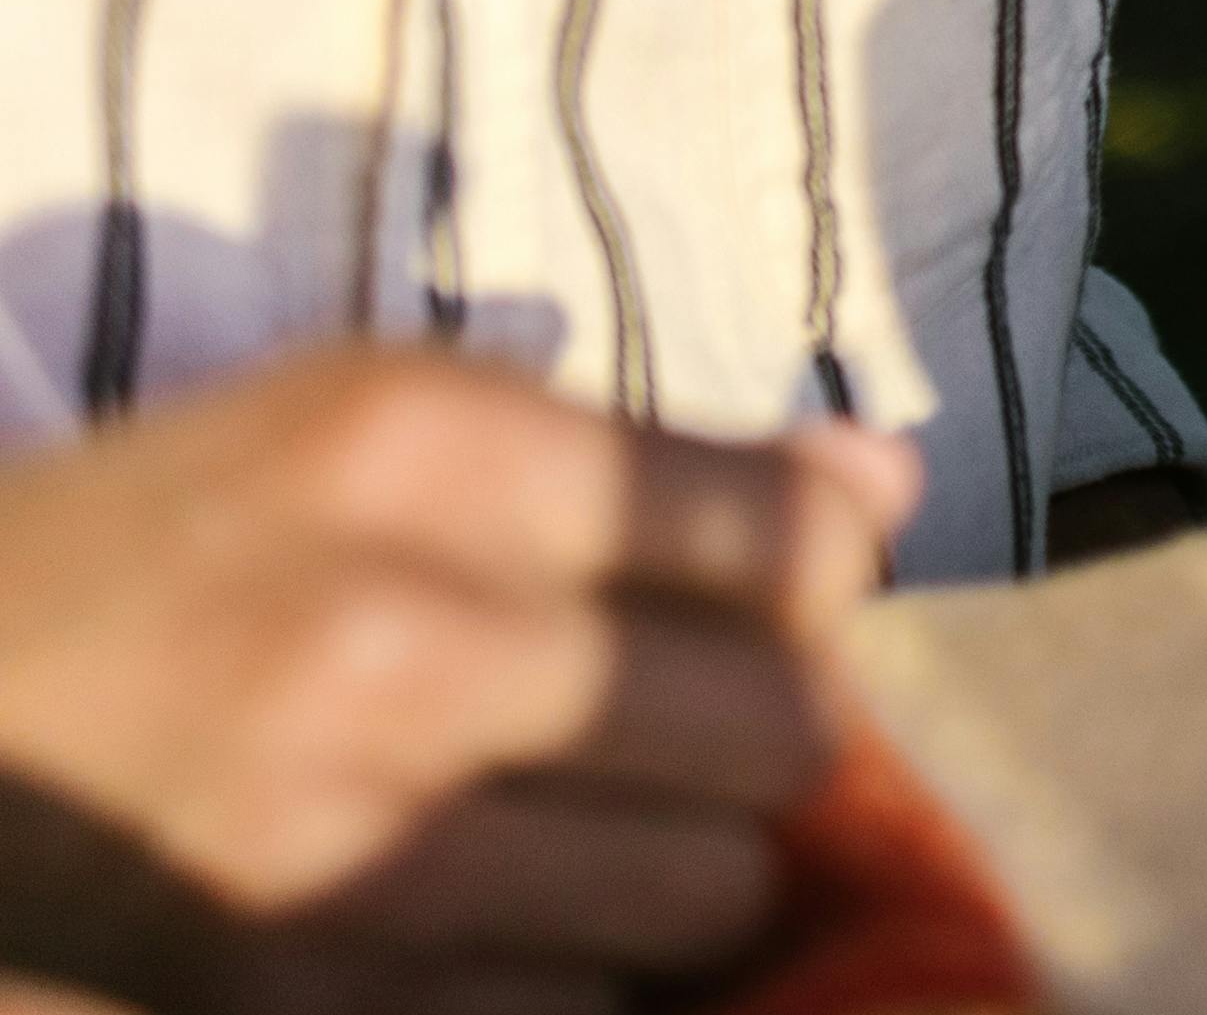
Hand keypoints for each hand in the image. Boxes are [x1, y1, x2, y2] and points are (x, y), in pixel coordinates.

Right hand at [0, 349, 912, 1011]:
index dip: (809, 576)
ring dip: (677, 866)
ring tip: (579, 824)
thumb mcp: (359, 422)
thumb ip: (640, 453)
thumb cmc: (152, 549)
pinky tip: (488, 918)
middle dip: (764, 728)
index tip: (767, 597)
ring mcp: (344, 850)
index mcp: (411, 451)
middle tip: (679, 723)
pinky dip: (562, 975)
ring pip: (710, 892)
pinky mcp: (301, 1010)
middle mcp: (391, 643)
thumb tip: (883, 487)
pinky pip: (576, 1011)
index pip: (783, 536)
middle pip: (784, 726)